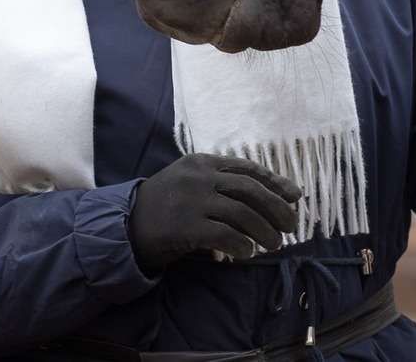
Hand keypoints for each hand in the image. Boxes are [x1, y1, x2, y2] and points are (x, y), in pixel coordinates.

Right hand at [127, 152, 300, 268]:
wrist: (120, 227)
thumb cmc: (165, 207)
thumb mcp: (191, 183)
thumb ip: (222, 184)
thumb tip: (271, 195)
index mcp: (203, 161)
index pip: (249, 169)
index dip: (276, 183)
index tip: (295, 197)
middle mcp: (199, 176)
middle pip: (250, 190)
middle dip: (276, 208)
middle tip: (291, 225)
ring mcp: (191, 200)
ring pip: (242, 213)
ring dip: (264, 231)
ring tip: (274, 244)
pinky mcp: (184, 226)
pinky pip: (224, 235)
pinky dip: (241, 244)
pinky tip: (248, 253)